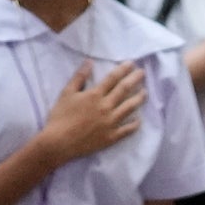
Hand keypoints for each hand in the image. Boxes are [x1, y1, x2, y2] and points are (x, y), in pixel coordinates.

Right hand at [33, 62, 147, 167]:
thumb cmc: (60, 116)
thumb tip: (89, 61)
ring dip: (139, 98)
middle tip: (143, 73)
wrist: (59, 143)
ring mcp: (111, 123)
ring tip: (145, 93)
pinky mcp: (111, 137)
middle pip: (125, 90)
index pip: (113, 78)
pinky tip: (139, 119)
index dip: (123, 69)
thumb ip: (79, 77)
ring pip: (129, 108)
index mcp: (95, 95)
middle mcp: (106, 107)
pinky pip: (127, 130)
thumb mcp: (66, 93)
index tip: (132, 64)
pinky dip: (135, 124)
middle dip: (135, 79)